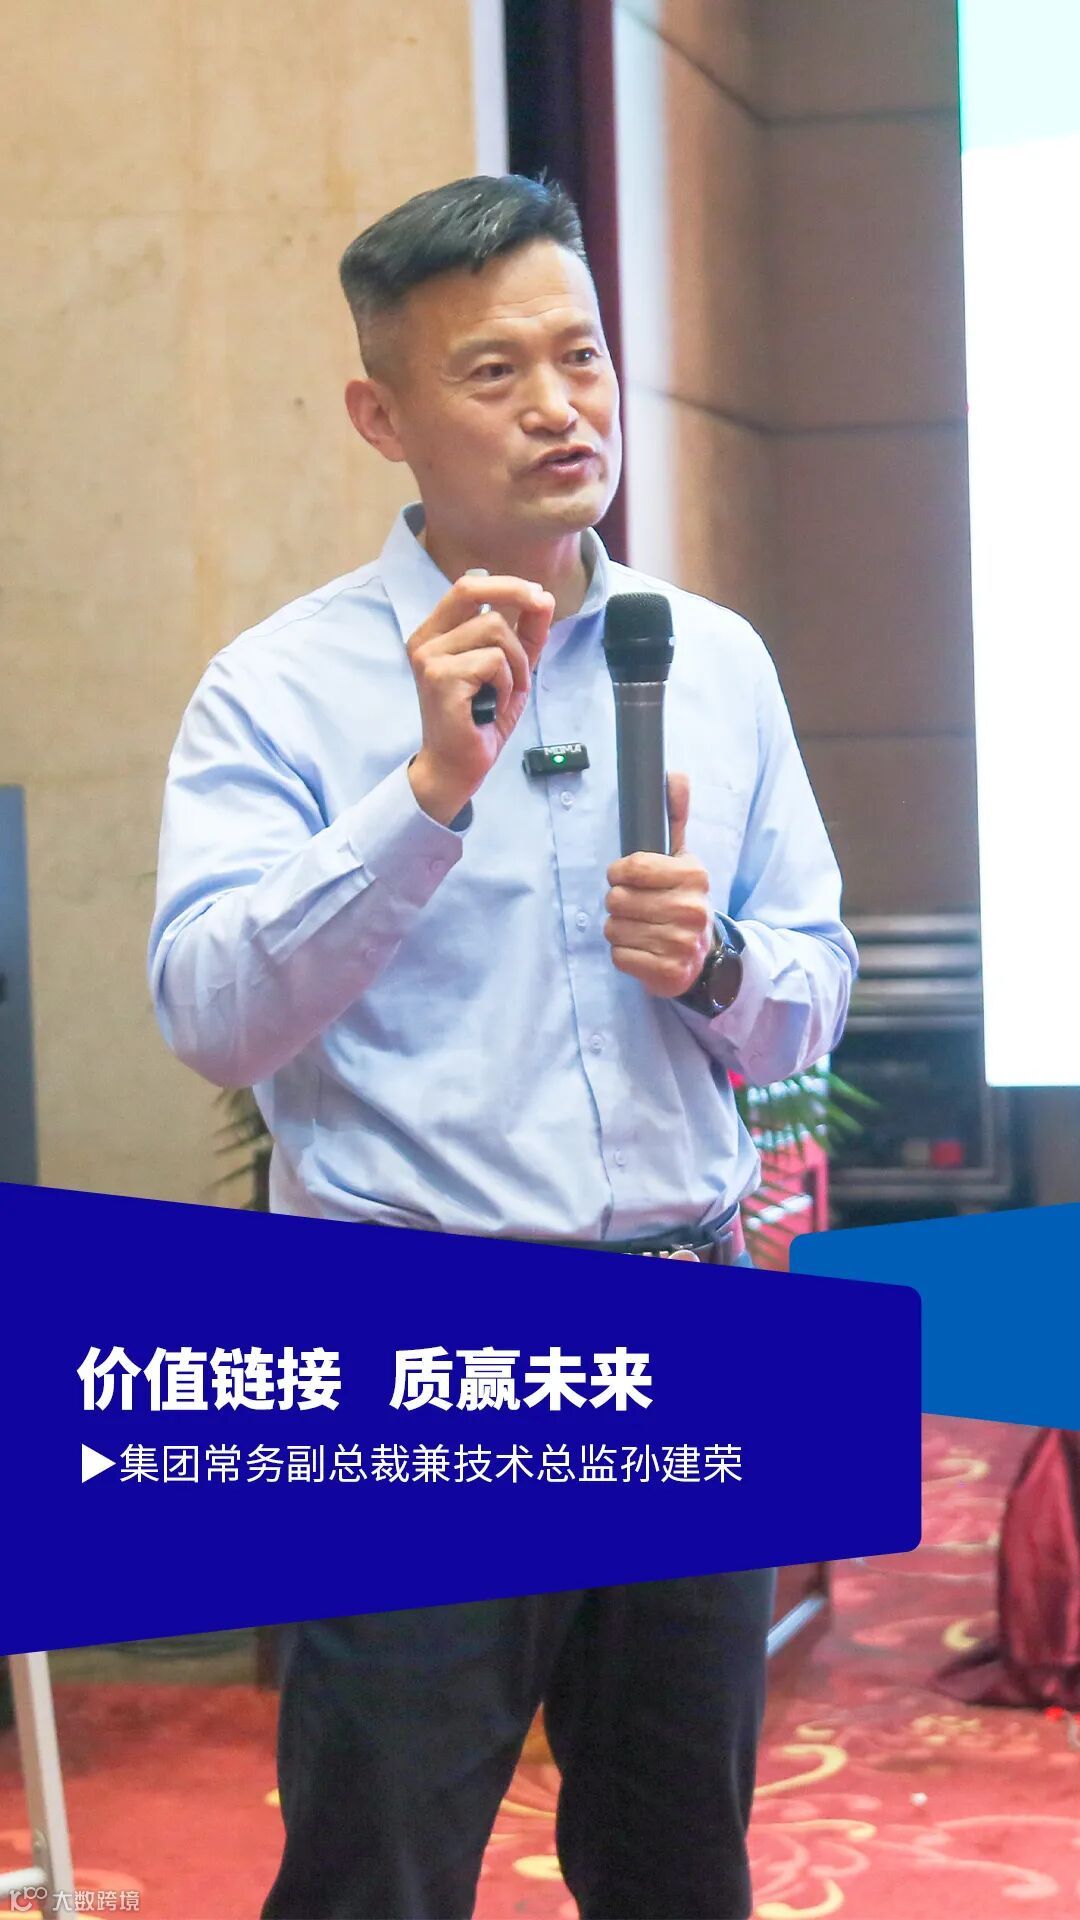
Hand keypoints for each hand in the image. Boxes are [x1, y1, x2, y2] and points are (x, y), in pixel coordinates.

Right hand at [406, 575, 554, 823]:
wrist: (459, 765)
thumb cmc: (480, 719)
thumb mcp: (510, 669)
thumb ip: (524, 634)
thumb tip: (543, 597)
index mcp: (436, 633)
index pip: (466, 587)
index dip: (505, 583)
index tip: (537, 595)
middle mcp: (425, 640)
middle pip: (475, 593)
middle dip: (515, 597)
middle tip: (541, 608)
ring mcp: (429, 658)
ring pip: (494, 629)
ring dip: (515, 663)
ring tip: (505, 692)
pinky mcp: (441, 677)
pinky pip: (494, 661)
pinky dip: (507, 684)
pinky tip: (494, 705)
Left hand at [603, 772, 713, 996]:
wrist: (702, 955)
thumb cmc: (681, 900)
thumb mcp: (681, 858)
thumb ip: (674, 817)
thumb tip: (675, 775)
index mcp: (694, 876)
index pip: (632, 868)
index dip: (619, 873)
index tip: (626, 878)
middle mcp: (692, 910)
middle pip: (617, 900)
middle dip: (619, 904)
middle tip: (637, 908)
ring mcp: (681, 944)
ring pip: (614, 929)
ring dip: (620, 930)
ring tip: (641, 929)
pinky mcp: (668, 973)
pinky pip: (619, 957)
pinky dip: (624, 955)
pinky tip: (643, 950)